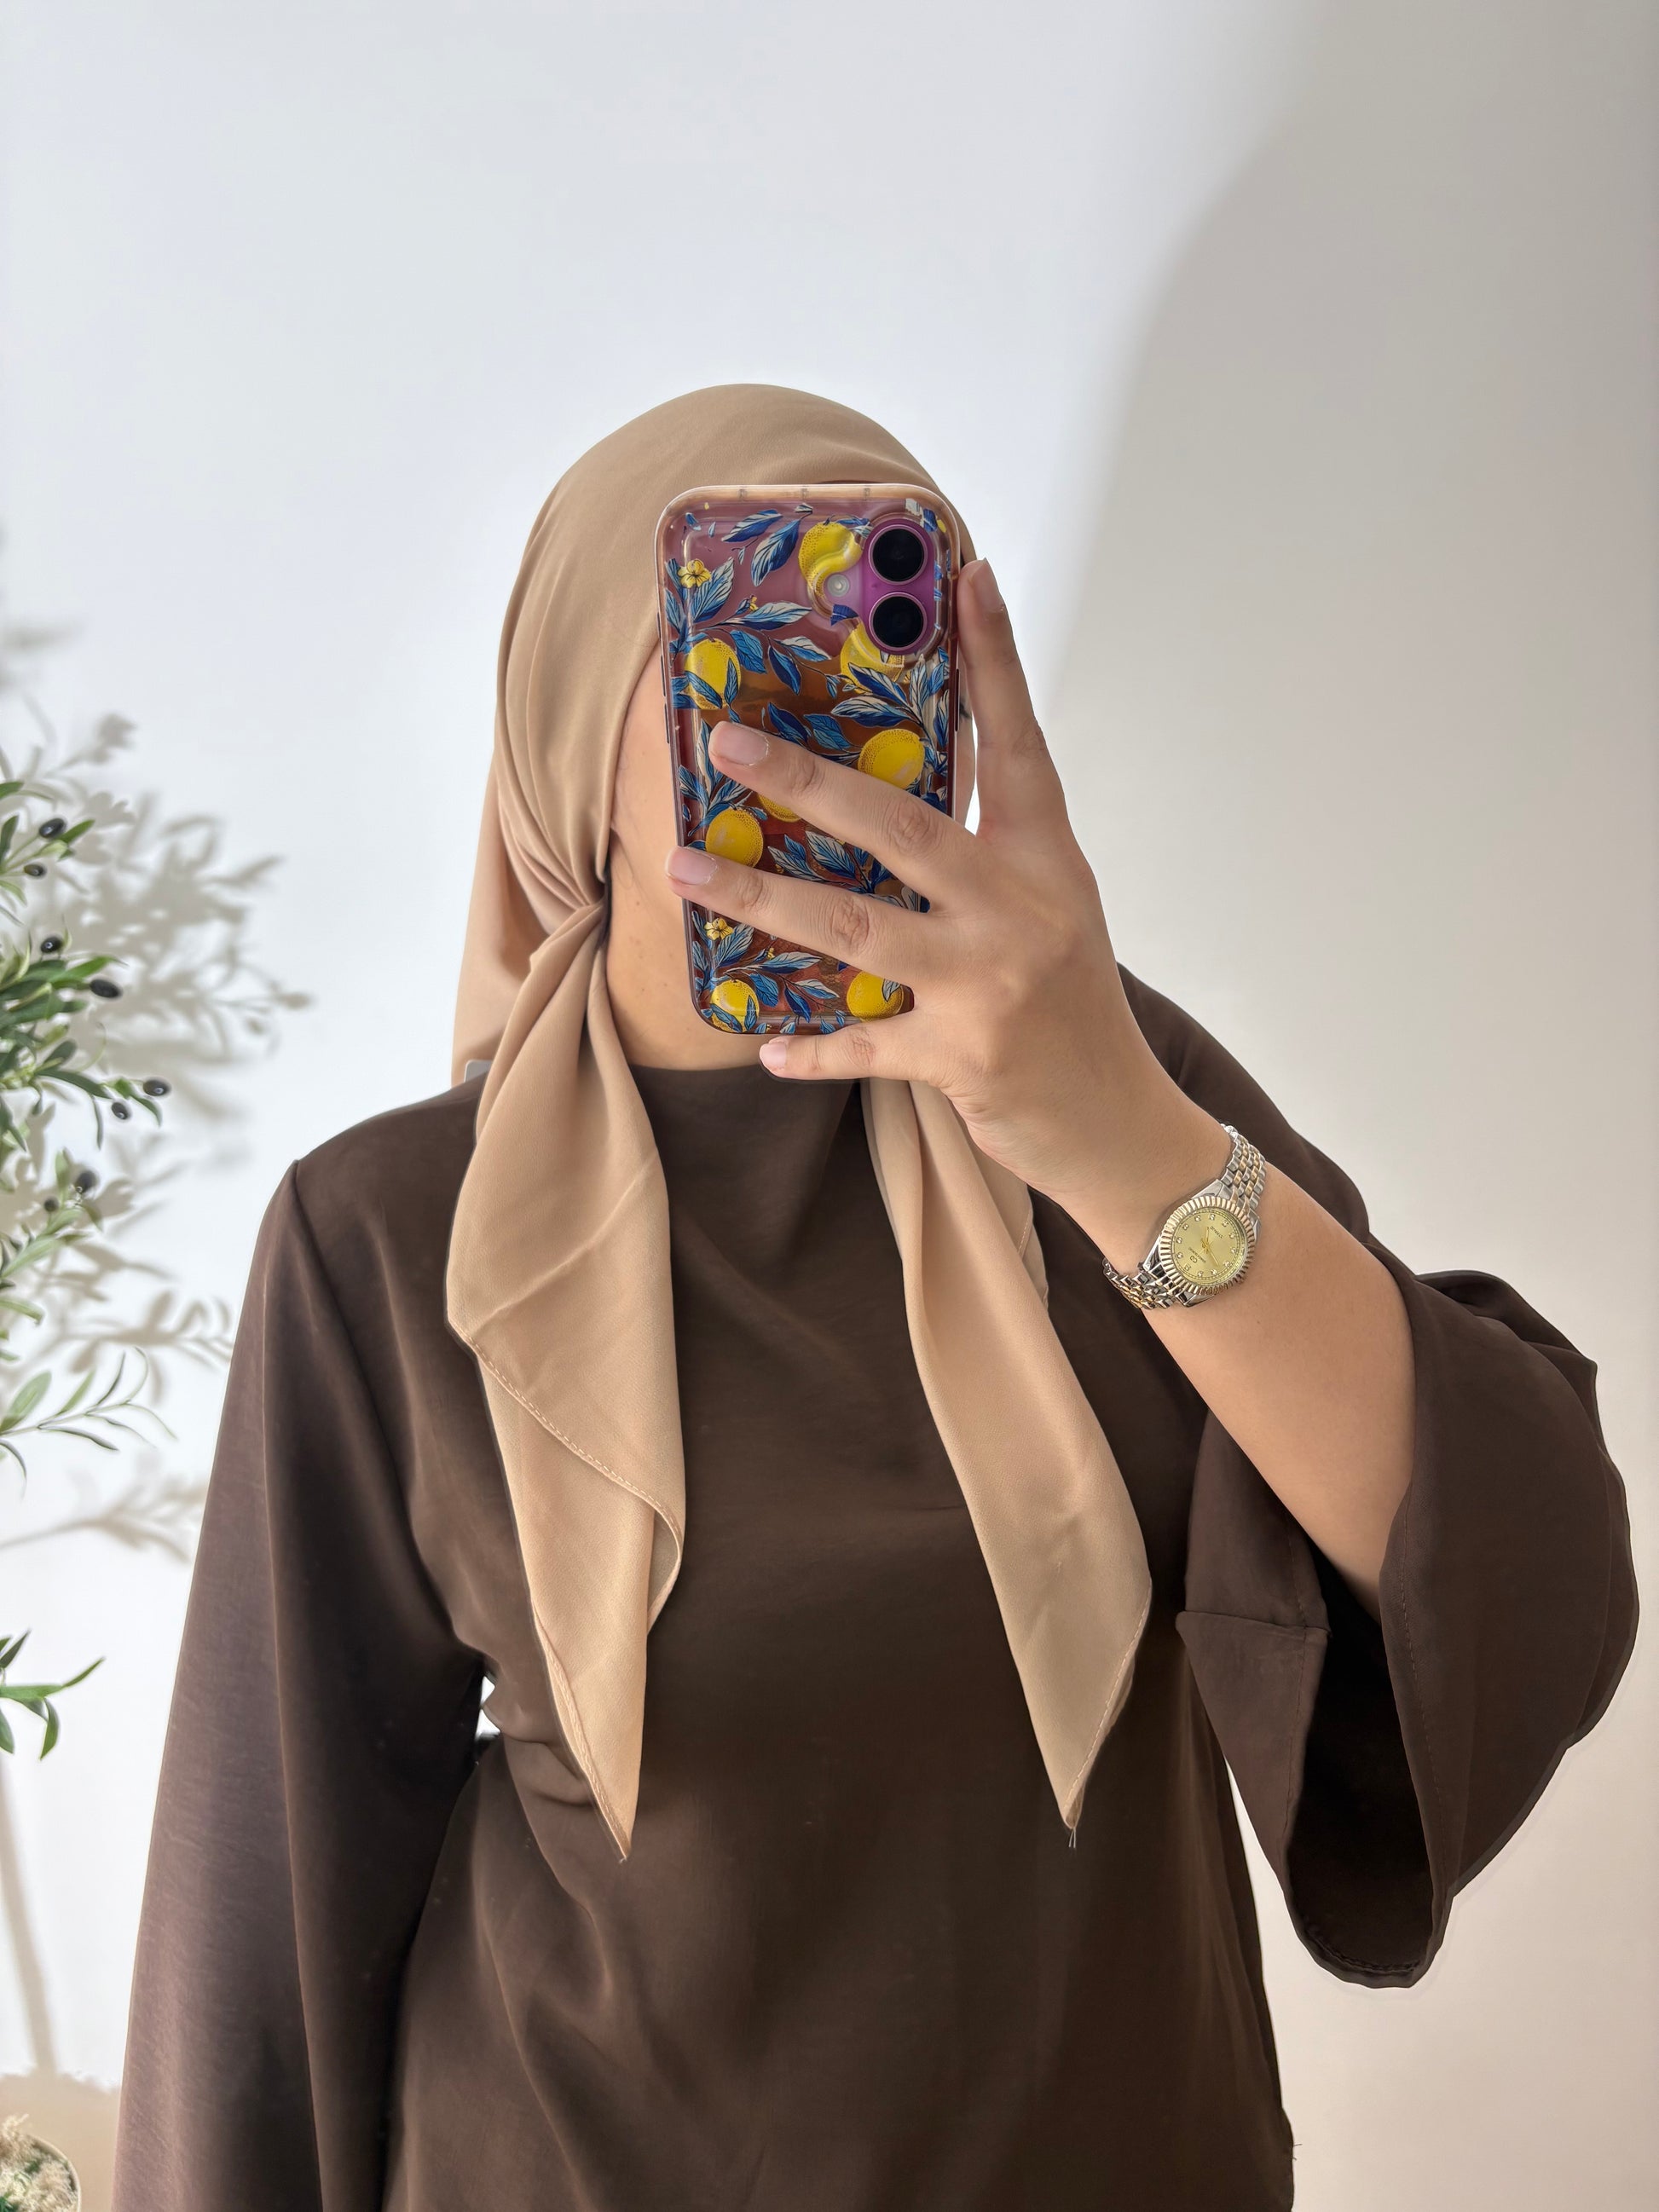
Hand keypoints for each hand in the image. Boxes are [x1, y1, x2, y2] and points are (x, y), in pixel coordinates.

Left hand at [664, 558, 1224, 1261]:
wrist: (1119, 1122)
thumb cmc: (1072, 1003)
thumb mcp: (1051, 905)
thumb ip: (988, 847)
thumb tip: (893, 786)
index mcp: (1047, 858)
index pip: (1019, 742)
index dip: (994, 660)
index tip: (966, 578)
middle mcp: (1019, 908)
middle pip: (902, 825)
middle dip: (807, 780)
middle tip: (727, 744)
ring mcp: (988, 982)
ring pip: (853, 927)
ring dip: (760, 894)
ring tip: (686, 868)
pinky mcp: (959, 1056)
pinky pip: (861, 1047)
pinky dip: (809, 1047)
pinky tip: (762, 1042)